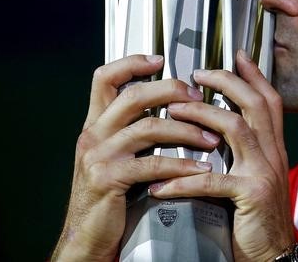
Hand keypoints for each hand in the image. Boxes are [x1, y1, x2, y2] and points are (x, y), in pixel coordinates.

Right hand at [52, 54, 219, 261]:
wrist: (85, 238)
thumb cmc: (107, 196)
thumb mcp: (113, 155)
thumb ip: (131, 129)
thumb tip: (167, 106)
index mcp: (95, 123)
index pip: (104, 77)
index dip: (131, 62)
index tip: (160, 59)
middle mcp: (93, 133)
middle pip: (133, 95)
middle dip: (171, 91)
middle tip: (200, 98)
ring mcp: (99, 155)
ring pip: (149, 127)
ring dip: (187, 131)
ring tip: (212, 138)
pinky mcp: (109, 179)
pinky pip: (153, 163)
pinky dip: (181, 165)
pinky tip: (201, 169)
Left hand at [148, 50, 293, 261]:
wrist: (273, 257)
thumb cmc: (257, 220)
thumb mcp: (254, 179)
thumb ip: (242, 154)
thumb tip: (214, 133)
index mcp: (273, 149)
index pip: (269, 100)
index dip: (254, 75)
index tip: (237, 56)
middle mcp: (273, 154)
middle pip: (256, 103)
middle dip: (226, 82)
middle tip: (197, 73)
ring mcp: (264, 172)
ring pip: (235, 127)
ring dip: (201, 115)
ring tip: (172, 111)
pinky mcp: (251, 194)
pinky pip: (212, 178)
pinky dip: (183, 180)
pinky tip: (159, 185)